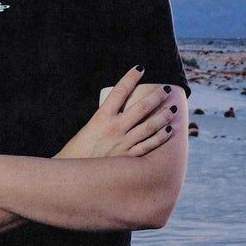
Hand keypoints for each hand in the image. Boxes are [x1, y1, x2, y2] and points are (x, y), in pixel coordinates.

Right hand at [56, 66, 175, 158]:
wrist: (72, 176)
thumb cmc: (76, 152)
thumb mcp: (86, 130)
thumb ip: (103, 121)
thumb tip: (119, 113)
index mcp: (100, 118)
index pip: (118, 91)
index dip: (130, 78)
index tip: (140, 68)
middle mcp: (114, 129)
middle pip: (140, 108)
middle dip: (155, 96)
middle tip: (166, 88)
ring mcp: (123, 143)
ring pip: (149, 126)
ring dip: (163, 116)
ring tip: (173, 107)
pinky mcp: (128, 157)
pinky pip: (148, 145)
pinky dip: (160, 137)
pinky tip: (169, 130)